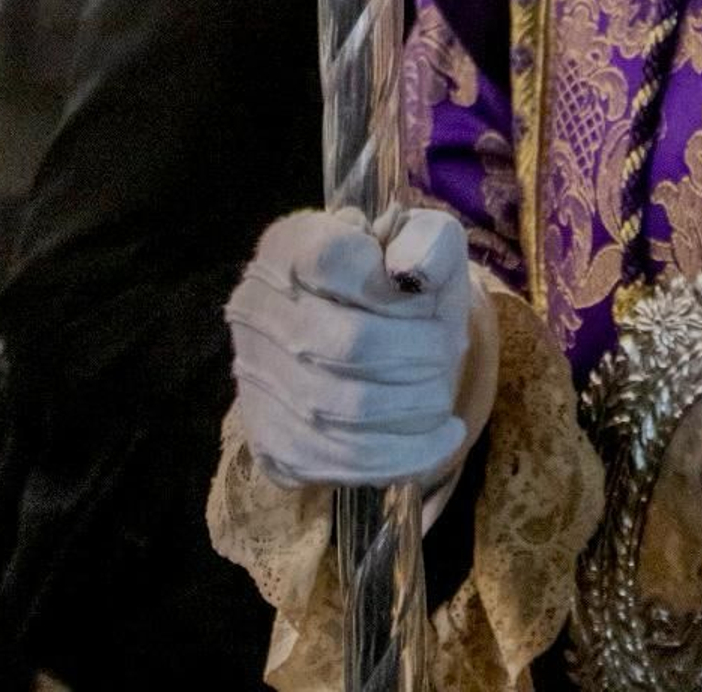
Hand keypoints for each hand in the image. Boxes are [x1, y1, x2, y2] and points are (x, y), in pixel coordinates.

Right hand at [226, 205, 474, 488]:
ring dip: (416, 403)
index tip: (426, 299)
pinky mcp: (273, 442)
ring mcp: (256, 380)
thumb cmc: (402, 285)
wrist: (374, 345)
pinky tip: (441, 437)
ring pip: (348, 408)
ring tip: (441, 393)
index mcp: (288, 246)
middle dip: (419, 352)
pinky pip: (343, 460)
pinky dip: (406, 453)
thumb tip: (411, 272)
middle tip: (446, 351)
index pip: (332, 260)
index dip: (393, 287)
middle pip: (351, 343)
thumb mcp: (426, 242)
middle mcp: (255, 310)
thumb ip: (428, 241)